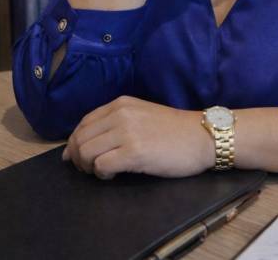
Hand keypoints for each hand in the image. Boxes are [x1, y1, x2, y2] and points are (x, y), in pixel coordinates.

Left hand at [61, 96, 214, 179]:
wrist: (202, 136)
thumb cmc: (174, 130)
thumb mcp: (142, 114)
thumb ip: (117, 122)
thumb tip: (85, 143)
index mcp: (121, 104)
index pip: (84, 123)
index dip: (76, 143)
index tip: (78, 158)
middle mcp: (120, 114)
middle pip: (80, 138)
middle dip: (78, 158)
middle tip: (90, 169)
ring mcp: (127, 132)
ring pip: (85, 152)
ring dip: (88, 167)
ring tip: (103, 171)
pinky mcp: (134, 152)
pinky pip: (101, 165)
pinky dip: (102, 174)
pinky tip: (114, 174)